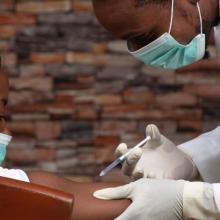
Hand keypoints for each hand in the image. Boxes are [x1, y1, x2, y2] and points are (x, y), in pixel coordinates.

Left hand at [94, 179, 217, 219]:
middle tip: (108, 214)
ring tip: (121, 213)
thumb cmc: (158, 189)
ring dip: (124, 219)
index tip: (97, 217)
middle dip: (114, 219)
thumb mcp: (136, 187)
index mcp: (132, 215)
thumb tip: (97, 195)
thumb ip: (115, 193)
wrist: (182, 198)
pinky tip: (132, 215)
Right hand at [115, 124, 197, 179]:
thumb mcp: (159, 140)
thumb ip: (154, 134)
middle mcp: (136, 168)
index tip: (123, 145)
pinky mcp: (155, 185)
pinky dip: (150, 180)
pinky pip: (149, 186)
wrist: (180, 160)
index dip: (120, 151)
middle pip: (126, 168)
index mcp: (133, 157)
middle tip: (138, 150)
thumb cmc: (165, 149)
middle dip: (129, 160)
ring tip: (140, 169)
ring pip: (135, 179)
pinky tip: (153, 175)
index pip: (121, 156)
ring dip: (136, 174)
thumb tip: (151, 128)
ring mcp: (145, 177)